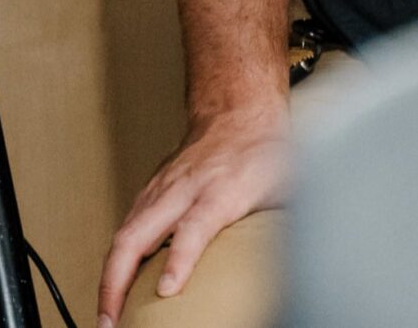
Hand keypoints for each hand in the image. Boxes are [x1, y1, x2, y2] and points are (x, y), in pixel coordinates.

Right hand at [96, 100, 291, 327]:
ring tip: (106, 316)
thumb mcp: (289, 186)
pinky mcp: (151, 191)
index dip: (180, 260)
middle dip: (116, 281)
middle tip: (111, 321)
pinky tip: (114, 285)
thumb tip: (311, 260)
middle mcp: (182, 190)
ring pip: (124, 234)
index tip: (166, 290)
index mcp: (220, 190)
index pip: (194, 227)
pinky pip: (126, 228)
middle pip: (137, 234)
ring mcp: (162, 189)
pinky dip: (115, 260)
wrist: (239, 111)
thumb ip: (288, 222)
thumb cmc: (264, 150)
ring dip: (109, 278)